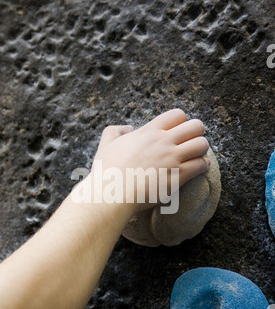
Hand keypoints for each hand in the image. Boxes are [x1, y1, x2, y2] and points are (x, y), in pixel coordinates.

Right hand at [90, 108, 209, 213]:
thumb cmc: (107, 171)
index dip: (181, 122)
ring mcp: (172, 159)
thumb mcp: (106, 143)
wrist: (111, 193)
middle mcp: (163, 142)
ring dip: (201, 150)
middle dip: (196, 133)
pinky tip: (199, 168)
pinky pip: (200, 165)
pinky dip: (203, 166)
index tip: (177, 132)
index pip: (177, 115)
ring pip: (202, 144)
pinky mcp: (178, 176)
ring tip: (196, 156)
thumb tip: (128, 128)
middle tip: (190, 143)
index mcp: (149, 132)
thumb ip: (115, 131)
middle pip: (195, 126)